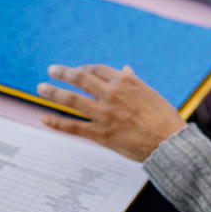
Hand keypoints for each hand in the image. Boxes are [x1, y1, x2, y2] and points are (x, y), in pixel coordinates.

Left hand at [37, 63, 186, 161]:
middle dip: (63, 73)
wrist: (169, 142)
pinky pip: (74, 127)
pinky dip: (57, 123)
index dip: (84, 68)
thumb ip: (134, 82)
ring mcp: (104, 114)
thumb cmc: (164, 118)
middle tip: (51, 70)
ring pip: (72, 100)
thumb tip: (125, 70)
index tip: (77, 70)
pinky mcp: (101, 134)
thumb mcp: (150, 93)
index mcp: (125, 81)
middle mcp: (112, 94)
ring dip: (53, 92)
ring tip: (41, 88)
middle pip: (80, 79)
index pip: (97, 69)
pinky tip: (44, 119)